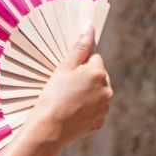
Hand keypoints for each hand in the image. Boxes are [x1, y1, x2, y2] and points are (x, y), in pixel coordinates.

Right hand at [31, 23, 113, 147]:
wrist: (48, 129)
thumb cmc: (53, 95)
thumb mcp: (64, 68)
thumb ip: (80, 47)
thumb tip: (89, 26)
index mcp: (99, 73)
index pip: (94, 59)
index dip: (79, 65)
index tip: (67, 74)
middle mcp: (107, 90)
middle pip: (98, 77)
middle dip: (85, 79)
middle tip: (65, 87)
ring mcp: (105, 108)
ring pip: (97, 94)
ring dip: (87, 94)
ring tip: (67, 101)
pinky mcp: (100, 122)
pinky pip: (95, 111)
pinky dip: (85, 110)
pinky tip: (71, 112)